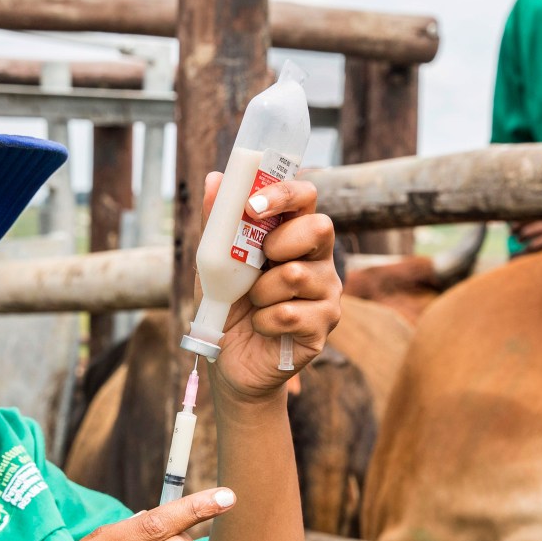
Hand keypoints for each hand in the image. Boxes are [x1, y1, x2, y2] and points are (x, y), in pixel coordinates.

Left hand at [201, 172, 342, 403]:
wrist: (230, 362)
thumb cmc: (228, 306)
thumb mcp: (214, 263)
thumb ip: (219, 223)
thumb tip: (215, 178)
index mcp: (295, 235)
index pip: (306, 197)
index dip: (284, 193)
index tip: (253, 205)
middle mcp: (319, 260)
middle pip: (319, 227)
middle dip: (280, 241)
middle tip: (259, 260)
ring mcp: (327, 293)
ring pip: (295, 275)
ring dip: (260, 291)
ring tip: (254, 304)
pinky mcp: (323, 327)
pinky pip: (288, 314)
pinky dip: (262, 321)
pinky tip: (262, 328)